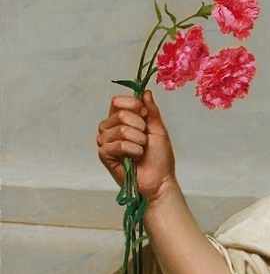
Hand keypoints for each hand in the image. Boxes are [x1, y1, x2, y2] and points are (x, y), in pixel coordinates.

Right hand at [96, 90, 175, 205]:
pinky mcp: (104, 155)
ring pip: (120, 129)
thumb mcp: (159, 130)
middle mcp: (111, 129)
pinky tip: (135, 159)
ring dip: (138, 141)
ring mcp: (106, 142)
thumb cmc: (160, 159)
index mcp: (121, 121)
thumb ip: (151, 111)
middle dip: (139, 126)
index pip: (117, 102)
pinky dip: (132, 151)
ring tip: (141, 151)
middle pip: (119, 114)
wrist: (160, 182)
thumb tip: (145, 92)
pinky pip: (118, 144)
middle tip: (145, 140)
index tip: (145, 115)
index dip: (132, 105)